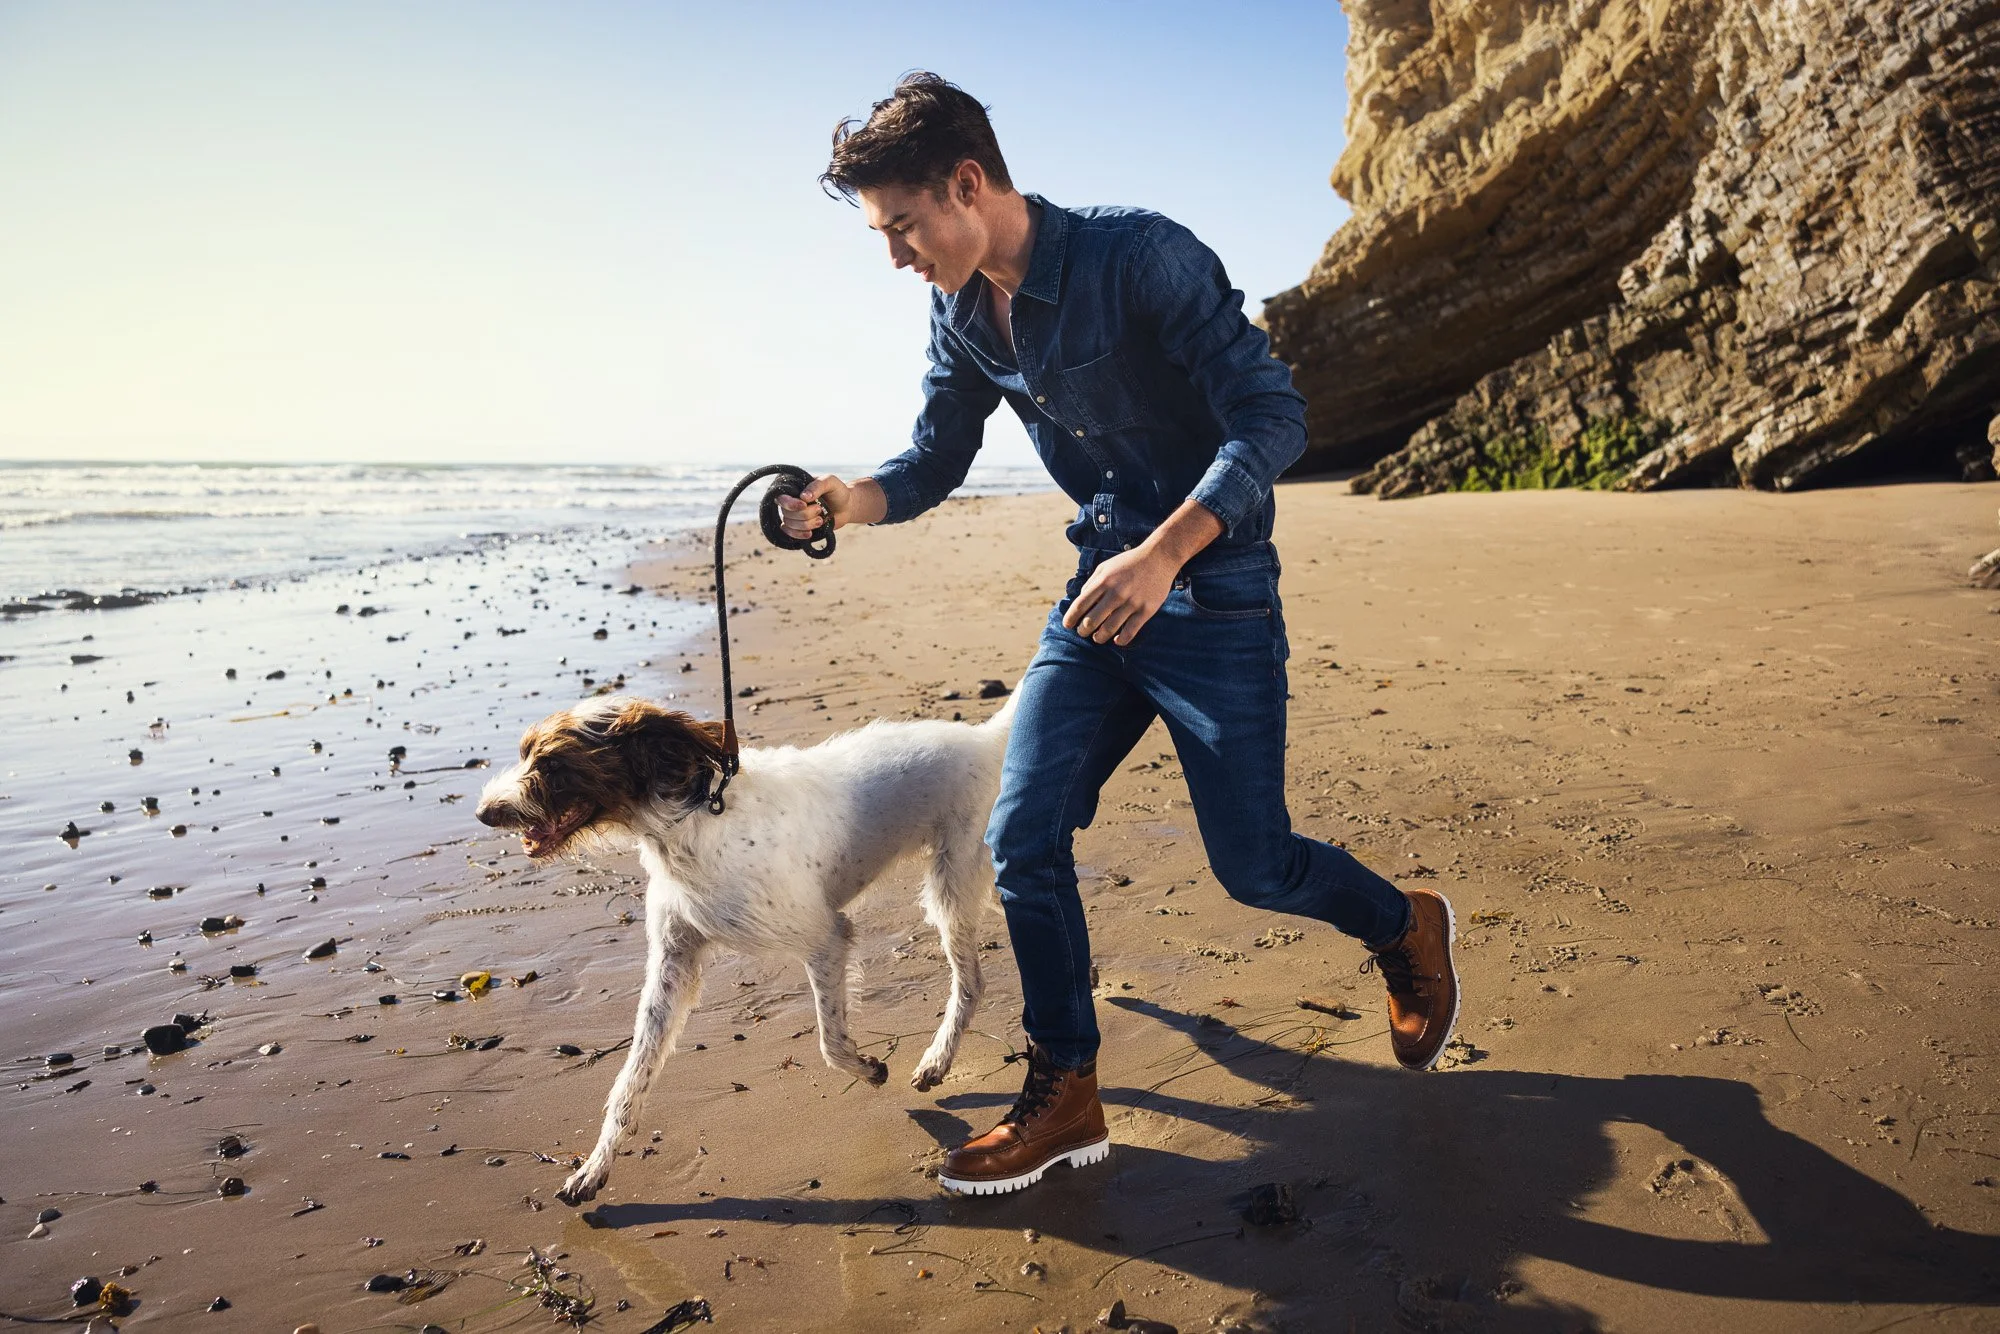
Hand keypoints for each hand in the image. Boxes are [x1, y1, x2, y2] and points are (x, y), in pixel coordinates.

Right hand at [776, 474, 851, 539]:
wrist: (847, 507)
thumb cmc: (838, 491)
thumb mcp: (830, 482)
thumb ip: (817, 485)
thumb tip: (803, 496)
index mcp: (795, 488)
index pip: (781, 498)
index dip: (790, 504)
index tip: (804, 504)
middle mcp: (792, 502)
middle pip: (786, 513)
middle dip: (804, 514)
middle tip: (820, 510)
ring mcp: (795, 515)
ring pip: (790, 524)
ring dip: (806, 524)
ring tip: (821, 520)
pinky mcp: (800, 526)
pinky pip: (791, 533)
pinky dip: (799, 534)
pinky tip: (810, 533)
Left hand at [1062, 546, 1177, 645]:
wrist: (1160, 557)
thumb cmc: (1129, 562)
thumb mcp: (1106, 566)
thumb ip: (1092, 583)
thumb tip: (1080, 601)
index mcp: (1104, 581)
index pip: (1080, 604)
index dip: (1071, 618)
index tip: (1067, 625)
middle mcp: (1116, 593)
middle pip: (1092, 620)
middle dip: (1083, 630)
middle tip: (1082, 632)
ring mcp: (1132, 603)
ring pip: (1109, 629)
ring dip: (1099, 637)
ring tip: (1097, 638)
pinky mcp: (1146, 610)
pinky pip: (1130, 632)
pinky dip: (1121, 640)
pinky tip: (1117, 641)